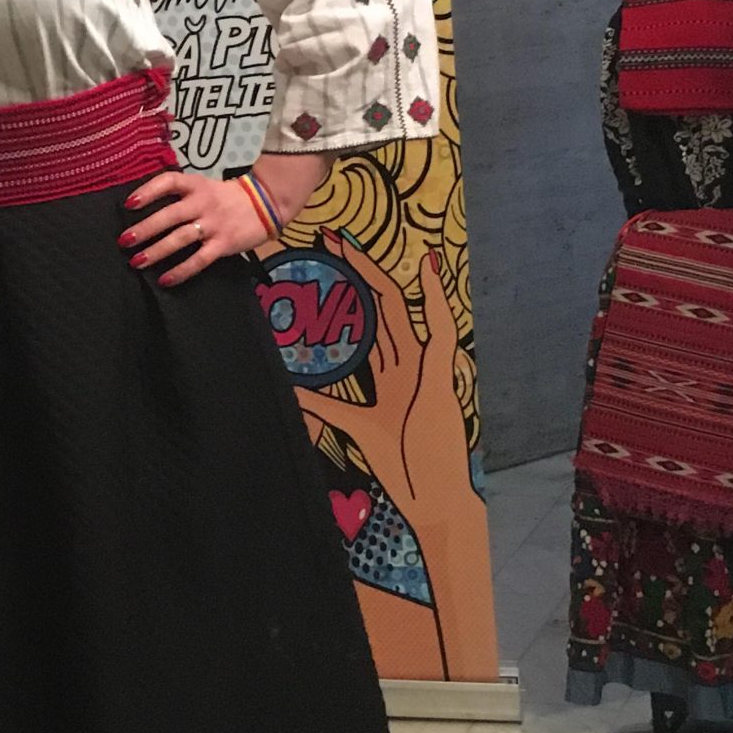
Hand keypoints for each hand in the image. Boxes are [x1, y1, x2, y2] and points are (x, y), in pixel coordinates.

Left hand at [119, 170, 269, 286]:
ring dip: (156, 251)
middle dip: (145, 228)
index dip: (148, 191)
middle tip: (124, 240)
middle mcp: (202, 203)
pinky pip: (199, 260)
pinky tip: (165, 280)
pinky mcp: (223, 244)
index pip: (168, 182)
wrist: (265, 204)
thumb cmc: (224, 197)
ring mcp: (213, 224)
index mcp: (195, 185)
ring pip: (180, 238)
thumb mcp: (202, 186)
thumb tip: (141, 205)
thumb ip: (178, 194)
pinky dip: (181, 271)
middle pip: (170, 215)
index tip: (129, 204)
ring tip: (137, 262)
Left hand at [293, 232, 465, 513]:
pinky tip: (427, 270)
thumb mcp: (354, 426)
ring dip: (379, 276)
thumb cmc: (400, 462)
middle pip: (380, 306)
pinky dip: (436, 299)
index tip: (325, 262)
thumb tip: (291, 394)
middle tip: (330, 238)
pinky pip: (440, 329)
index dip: (348, 291)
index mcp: (392, 373)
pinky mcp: (441, 375)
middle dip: (357, 272)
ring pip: (401, 309)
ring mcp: (426, 366)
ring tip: (357, 246)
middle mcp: (409, 363)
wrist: (431, 494)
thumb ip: (324, 407)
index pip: (368, 321)